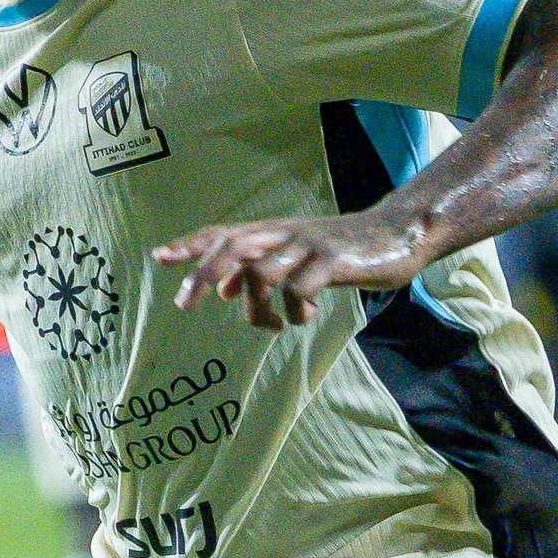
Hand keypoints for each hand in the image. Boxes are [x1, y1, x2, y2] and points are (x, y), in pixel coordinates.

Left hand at [155, 212, 426, 328]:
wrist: (397, 233)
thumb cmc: (339, 250)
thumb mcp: (294, 256)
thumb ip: (257, 269)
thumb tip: (222, 292)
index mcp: (273, 232)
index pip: (223, 233)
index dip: (192, 244)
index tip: (161, 257)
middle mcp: (285, 234)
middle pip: (232, 248)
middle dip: (203, 274)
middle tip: (183, 304)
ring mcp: (309, 247)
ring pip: (262, 273)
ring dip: (256, 308)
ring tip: (271, 326)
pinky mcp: (334, 262)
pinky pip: (299, 289)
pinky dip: (294, 311)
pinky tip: (303, 318)